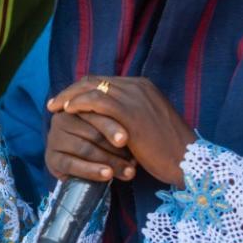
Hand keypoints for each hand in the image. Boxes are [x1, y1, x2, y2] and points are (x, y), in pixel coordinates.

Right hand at [45, 108, 137, 182]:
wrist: (86, 165)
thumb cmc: (104, 143)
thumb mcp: (111, 130)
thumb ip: (119, 122)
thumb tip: (134, 131)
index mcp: (76, 105)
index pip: (94, 113)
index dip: (111, 126)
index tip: (126, 139)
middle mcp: (61, 119)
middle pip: (91, 132)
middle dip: (115, 149)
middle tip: (133, 160)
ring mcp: (54, 138)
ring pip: (85, 149)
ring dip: (109, 162)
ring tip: (129, 171)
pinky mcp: (51, 158)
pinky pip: (72, 164)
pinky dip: (92, 170)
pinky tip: (107, 175)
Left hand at [47, 76, 196, 187]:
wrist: (189, 161)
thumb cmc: (167, 150)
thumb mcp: (146, 124)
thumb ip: (127, 115)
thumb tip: (104, 119)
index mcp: (142, 86)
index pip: (103, 82)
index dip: (81, 90)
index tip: (66, 100)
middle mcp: (138, 86)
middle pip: (94, 81)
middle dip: (71, 91)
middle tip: (54, 103)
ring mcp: (135, 97)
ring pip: (92, 88)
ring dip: (69, 96)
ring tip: (55, 108)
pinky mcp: (130, 112)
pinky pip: (97, 101)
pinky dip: (79, 104)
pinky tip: (68, 111)